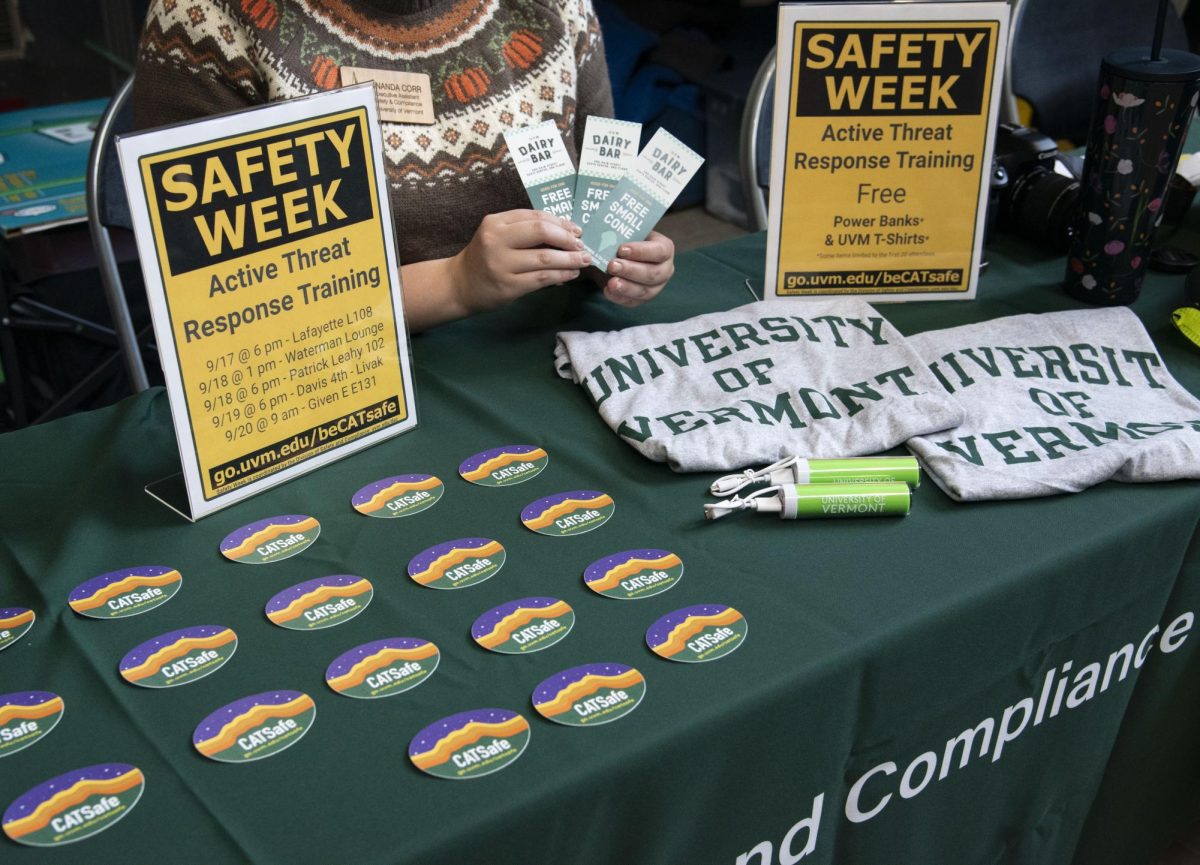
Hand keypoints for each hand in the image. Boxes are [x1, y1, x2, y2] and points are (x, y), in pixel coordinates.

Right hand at [450, 209, 590, 314]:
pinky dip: (561, 275)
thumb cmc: (484, 258)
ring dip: (570, 259)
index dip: (560, 223)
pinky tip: (571, 274)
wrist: (459, 285)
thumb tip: (566, 233)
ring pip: (545, 258)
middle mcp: (496, 240)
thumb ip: (524, 231)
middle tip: (582, 246)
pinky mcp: (508, 286)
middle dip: (567, 238)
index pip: (535, 216)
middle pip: (541, 232)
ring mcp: (501, 264)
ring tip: (583, 261)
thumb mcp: (498, 236)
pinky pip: (542, 278)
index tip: (576, 230)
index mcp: (495, 223)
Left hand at [600, 231, 674, 307]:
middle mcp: (665, 270)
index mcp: (665, 249)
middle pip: (652, 274)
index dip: (641, 251)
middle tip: (612, 265)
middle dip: (631, 270)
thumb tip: (607, 238)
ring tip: (610, 282)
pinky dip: (619, 297)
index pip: (659, 251)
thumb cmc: (625, 239)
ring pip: (644, 291)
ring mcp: (655, 287)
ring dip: (626, 287)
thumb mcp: (625, 232)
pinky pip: (632, 301)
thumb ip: (620, 234)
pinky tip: (607, 290)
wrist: (617, 255)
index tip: (621, 249)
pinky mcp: (641, 299)